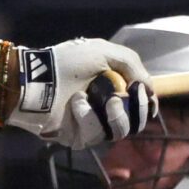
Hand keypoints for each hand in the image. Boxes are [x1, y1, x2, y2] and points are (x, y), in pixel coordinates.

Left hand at [5, 37, 153, 150]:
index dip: (147, 103)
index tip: (149, 100)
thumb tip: (151, 88)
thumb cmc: (67, 62)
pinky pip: (95, 134)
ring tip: (97, 98)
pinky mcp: (77, 137)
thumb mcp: (104, 51)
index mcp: (111, 87)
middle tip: (125, 96)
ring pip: (119, 131)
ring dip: (114, 114)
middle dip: (136, 109)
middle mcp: (103, 107)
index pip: (139, 103)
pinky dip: (87, 116)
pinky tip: (75, 104)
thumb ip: (132, 64)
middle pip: (135, 122)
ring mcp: (91, 124)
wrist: (36, 78)